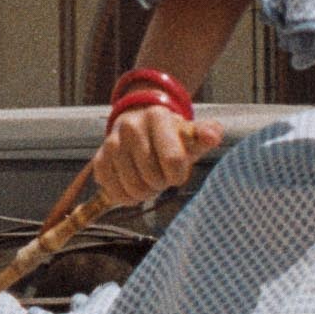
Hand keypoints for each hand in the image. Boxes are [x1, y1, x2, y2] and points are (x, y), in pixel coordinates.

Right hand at [89, 107, 225, 210]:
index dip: (178, 175)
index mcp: (157, 117)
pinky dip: (125, 196)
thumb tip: (214, 136)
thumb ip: (206, 134)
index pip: (173, 160)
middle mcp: (131, 126)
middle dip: (161, 183)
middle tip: (161, 176)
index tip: (177, 172)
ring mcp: (112, 142)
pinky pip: (113, 190)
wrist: (139, 124)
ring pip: (133, 187)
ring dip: (144, 192)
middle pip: (152, 177)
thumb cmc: (170, 135)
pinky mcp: (99, 158)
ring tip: (148, 180)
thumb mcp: (190, 133)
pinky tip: (131, 186)